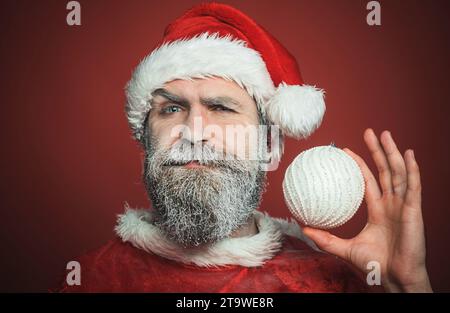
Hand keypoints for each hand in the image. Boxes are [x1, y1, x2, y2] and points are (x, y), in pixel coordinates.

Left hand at [303, 128, 431, 291]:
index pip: (368, 180)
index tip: (346, 150)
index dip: (359, 164)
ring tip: (386, 134)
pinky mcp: (414, 210)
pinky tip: (408, 154)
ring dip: (392, 153)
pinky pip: (413, 186)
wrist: (394, 278)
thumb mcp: (344, 248)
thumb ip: (325, 238)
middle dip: (377, 150)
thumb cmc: (374, 266)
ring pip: (398, 173)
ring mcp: (403, 205)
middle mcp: (391, 204)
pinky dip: (412, 169)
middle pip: (384, 170)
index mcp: (378, 210)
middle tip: (369, 132)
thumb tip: (303, 228)